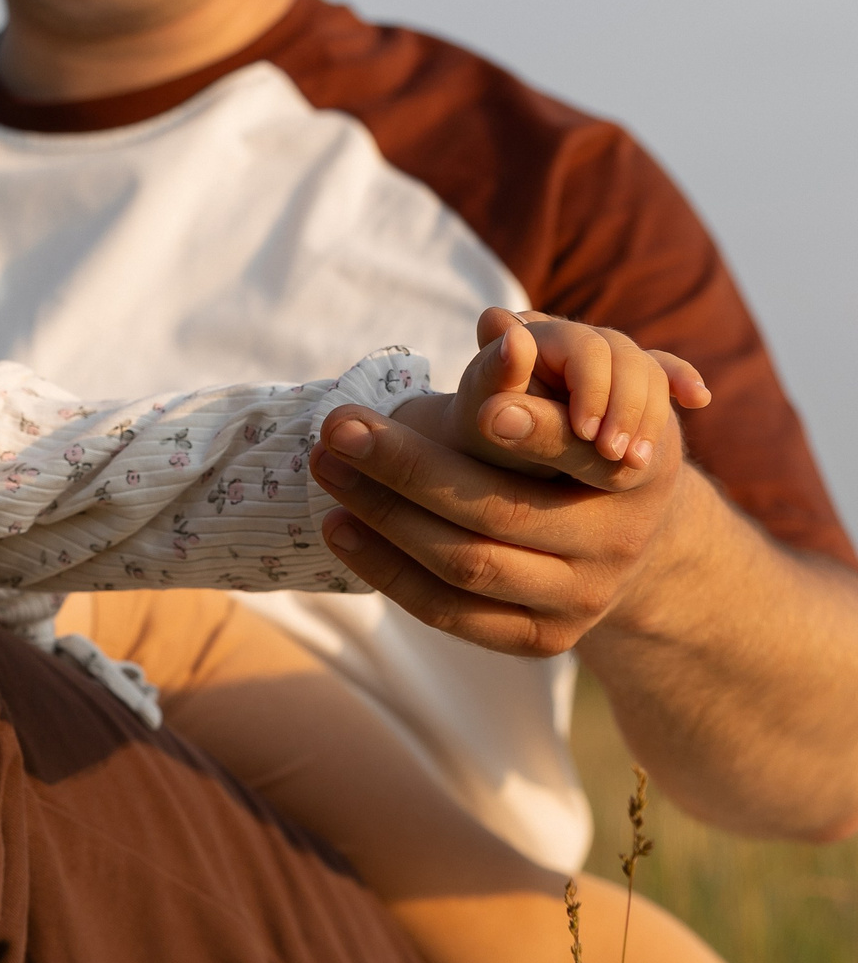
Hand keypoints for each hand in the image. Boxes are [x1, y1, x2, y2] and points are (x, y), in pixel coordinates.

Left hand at [314, 311, 711, 657]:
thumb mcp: (568, 396)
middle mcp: (619, 541)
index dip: (531, 431)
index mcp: (639, 468)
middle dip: (408, 467)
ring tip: (323, 469)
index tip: (478, 410)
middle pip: (500, 510)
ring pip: (469, 565)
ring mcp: (583, 599)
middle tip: (336, 425)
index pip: (577, 450)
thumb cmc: (569, 439)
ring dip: (384, 519)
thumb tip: (495, 323)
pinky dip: (388, 572)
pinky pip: (452, 613)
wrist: (618, 534)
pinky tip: (338, 528)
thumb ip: (529, 365)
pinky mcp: (542, 639)